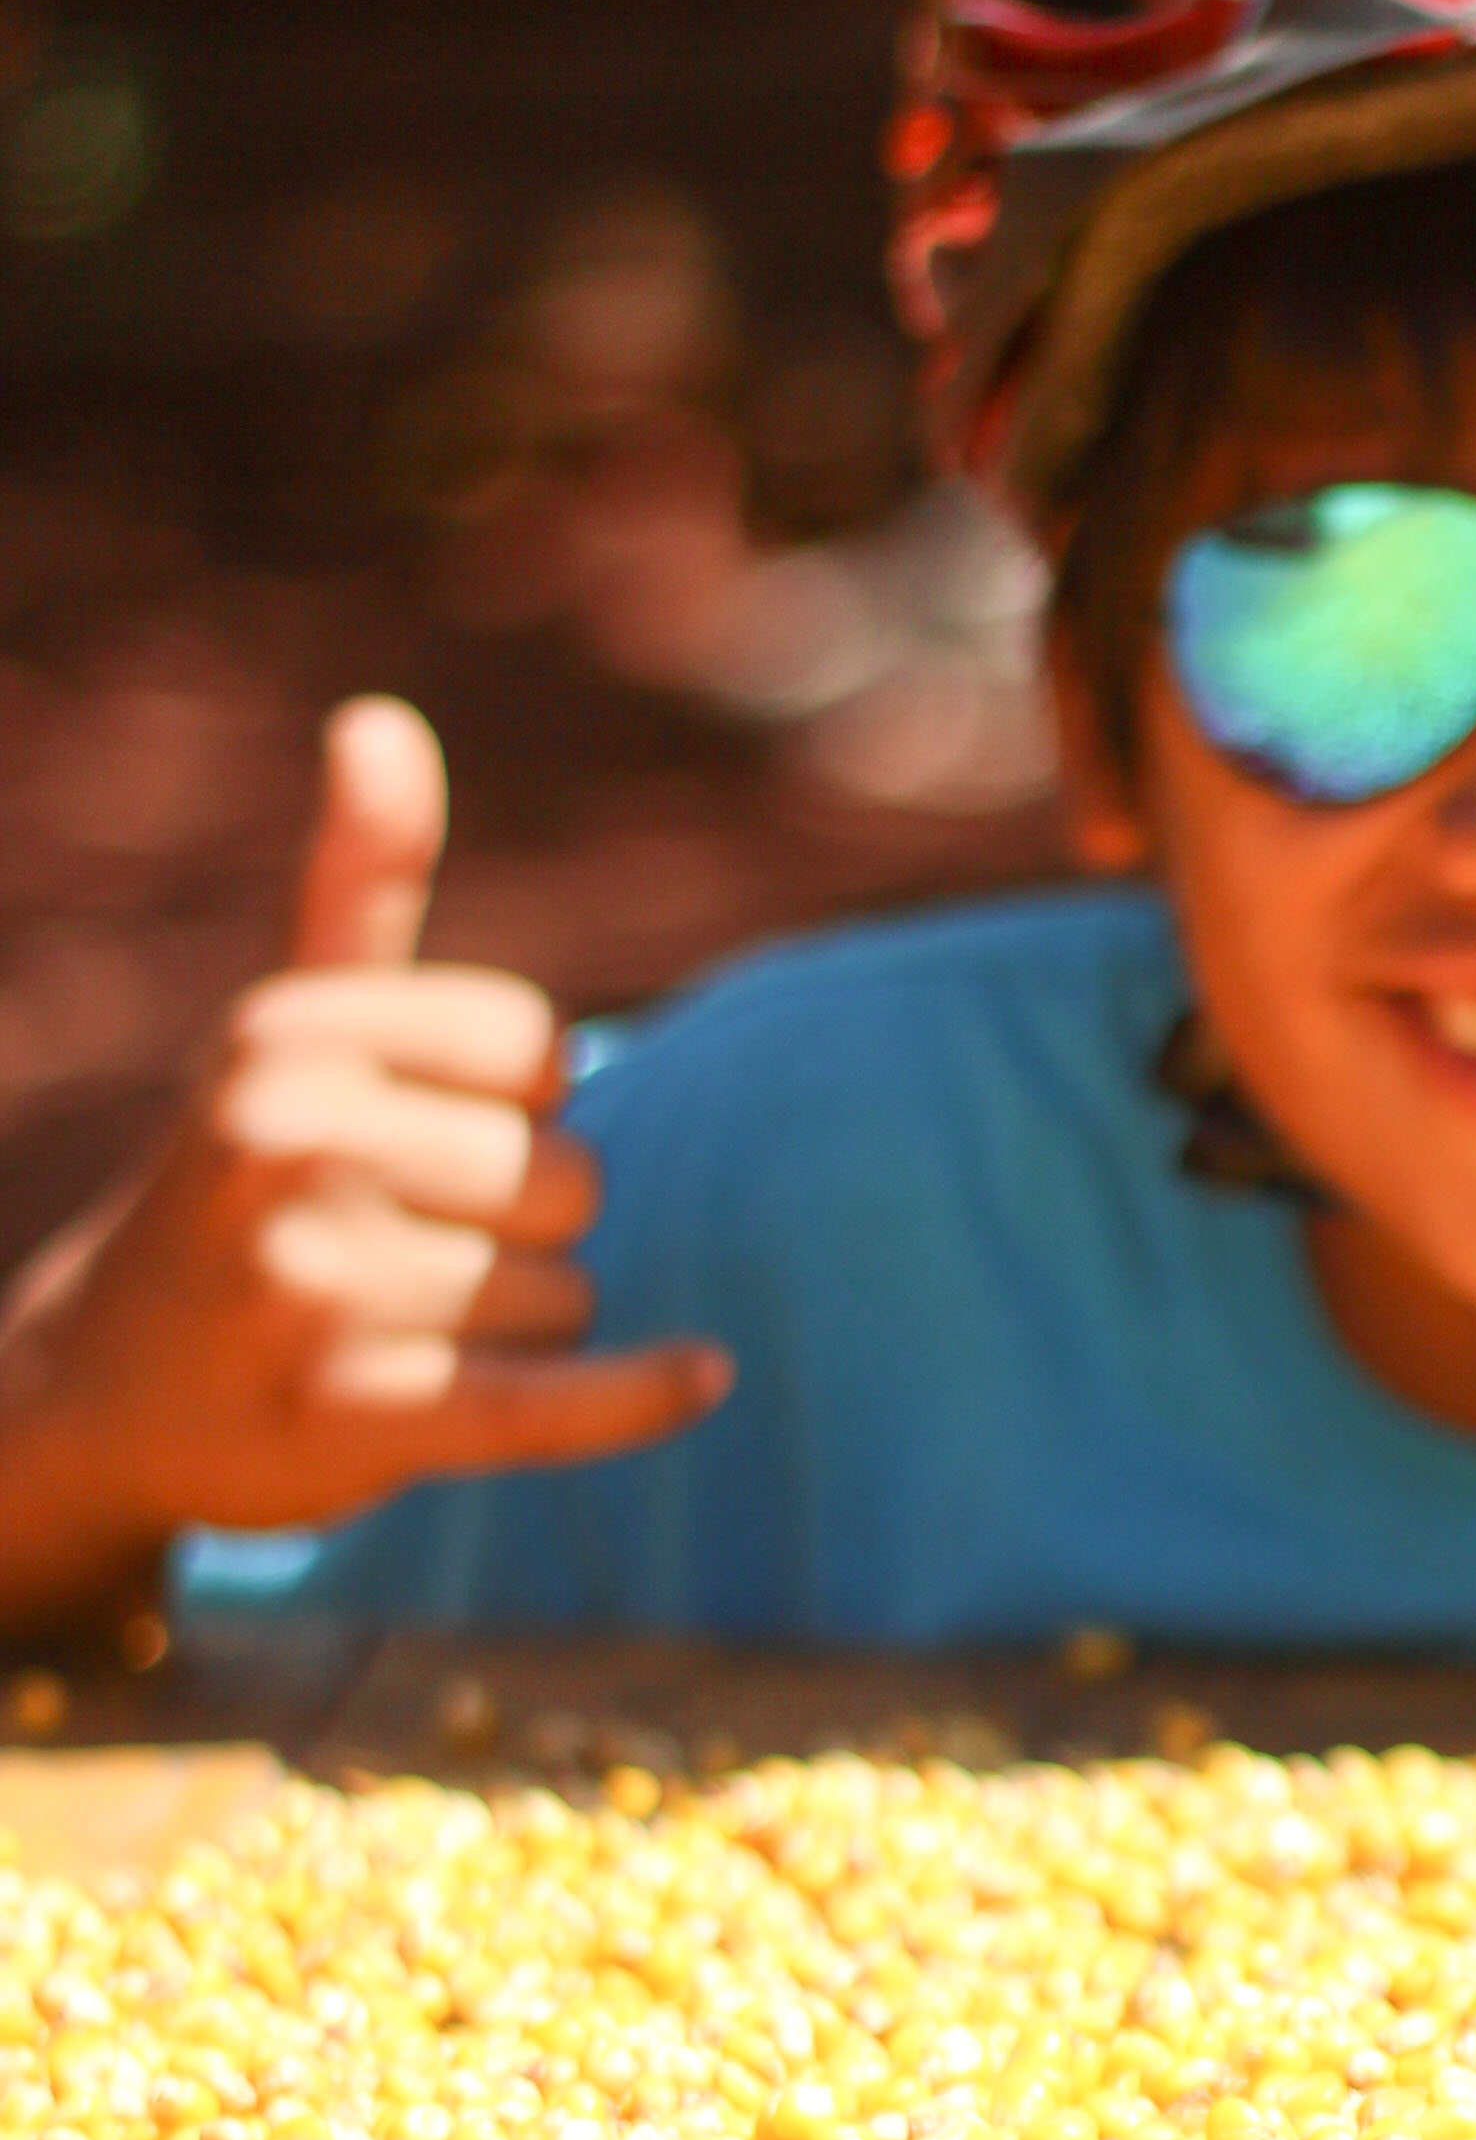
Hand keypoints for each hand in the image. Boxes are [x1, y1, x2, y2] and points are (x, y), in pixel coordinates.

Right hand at [0, 697, 728, 1636]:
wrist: (107, 1389)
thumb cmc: (240, 1183)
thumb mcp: (287, 1028)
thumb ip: (360, 883)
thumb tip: (382, 722)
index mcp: (292, 1034)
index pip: (540, 1050)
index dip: (514, 1105)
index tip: (421, 1135)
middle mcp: (292, 1146)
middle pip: (567, 1178)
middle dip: (518, 1225)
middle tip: (395, 1250)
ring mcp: (319, 1288)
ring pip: (562, 1293)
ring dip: (511, 1323)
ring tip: (388, 1325)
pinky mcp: (359, 1417)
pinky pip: (552, 1402)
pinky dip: (635, 1395)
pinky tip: (704, 1377)